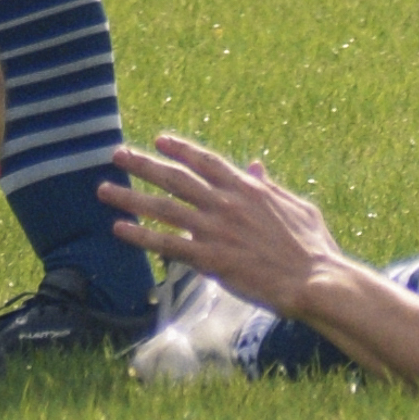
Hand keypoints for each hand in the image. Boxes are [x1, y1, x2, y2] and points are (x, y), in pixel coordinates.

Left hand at [99, 134, 343, 315]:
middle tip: (117, 154)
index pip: (206, 162)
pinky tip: (119, 229)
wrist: (313, 279)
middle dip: (143, 164)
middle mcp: (226, 204)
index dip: (180, 149)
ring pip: (163, 209)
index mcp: (248, 189)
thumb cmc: (312, 246)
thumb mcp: (295, 206)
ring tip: (104, 189)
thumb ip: (270, 187)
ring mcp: (215, 230)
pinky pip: (166, 244)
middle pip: (175, 178)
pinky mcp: (209, 258)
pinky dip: (141, 236)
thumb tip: (255, 167)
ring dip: (130, 197)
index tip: (159, 140)